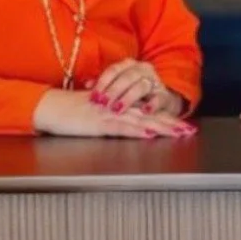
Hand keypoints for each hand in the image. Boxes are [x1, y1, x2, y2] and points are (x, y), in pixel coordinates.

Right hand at [34, 88, 194, 138]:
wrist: (50, 106)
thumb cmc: (70, 111)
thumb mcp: (96, 112)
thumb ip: (113, 117)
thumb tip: (129, 124)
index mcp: (118, 105)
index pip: (147, 111)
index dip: (166, 118)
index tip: (184, 125)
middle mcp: (117, 107)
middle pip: (149, 116)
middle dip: (171, 124)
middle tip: (190, 131)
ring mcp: (109, 114)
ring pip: (141, 120)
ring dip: (161, 127)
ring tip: (179, 133)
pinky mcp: (98, 124)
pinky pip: (121, 127)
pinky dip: (136, 131)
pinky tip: (150, 134)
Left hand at [83, 58, 184, 117]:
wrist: (159, 97)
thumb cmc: (133, 91)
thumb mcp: (118, 85)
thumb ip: (103, 84)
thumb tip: (86, 84)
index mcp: (129, 65)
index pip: (114, 70)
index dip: (103, 83)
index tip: (94, 97)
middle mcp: (143, 69)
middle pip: (127, 77)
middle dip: (114, 91)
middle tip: (103, 104)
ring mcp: (155, 81)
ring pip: (141, 86)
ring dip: (128, 98)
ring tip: (118, 109)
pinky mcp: (165, 95)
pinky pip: (159, 98)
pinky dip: (152, 104)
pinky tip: (145, 111)